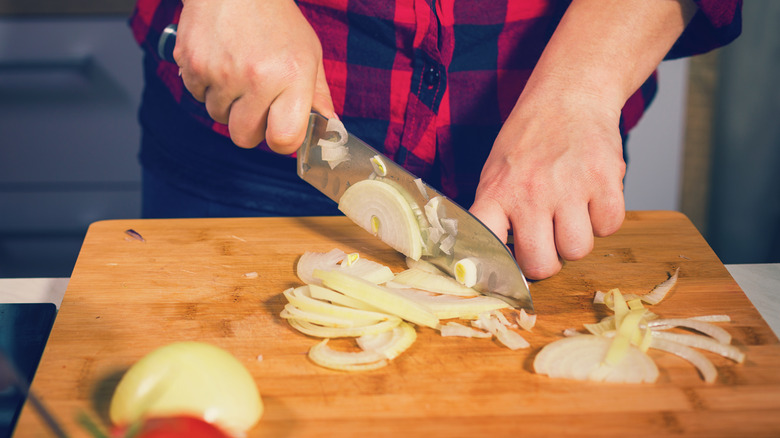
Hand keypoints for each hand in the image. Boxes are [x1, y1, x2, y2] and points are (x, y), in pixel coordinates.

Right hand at [174, 0, 334, 152]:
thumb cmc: (275, 20)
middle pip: (244, 137)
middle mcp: (256, 77)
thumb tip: (330, 129)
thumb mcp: (308, 53)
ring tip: (237, 72)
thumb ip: (318, 95)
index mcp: (291, 76)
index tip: (281, 130)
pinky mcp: (192, 65)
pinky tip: (219, 62)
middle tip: (256, 102)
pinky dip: (206, 85)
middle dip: (249, 126)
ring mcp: (221, 72)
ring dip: (227, 103)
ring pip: (218, 116)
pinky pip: (196, 96)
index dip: (282, 141)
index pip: (283, 139)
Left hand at [469, 92, 625, 279]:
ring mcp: (569, 186)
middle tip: (547, 240)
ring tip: (570, 212)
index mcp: (496, 191)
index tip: (503, 273)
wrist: (569, 96)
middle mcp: (530, 192)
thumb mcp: (496, 173)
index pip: (486, 247)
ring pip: (577, 251)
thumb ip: (494, 214)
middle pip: (541, 264)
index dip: (496, 268)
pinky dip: (604, 218)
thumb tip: (490, 262)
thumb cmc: (529, 141)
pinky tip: (592, 196)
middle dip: (547, 260)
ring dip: (577, 238)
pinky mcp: (606, 179)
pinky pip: (610, 227)